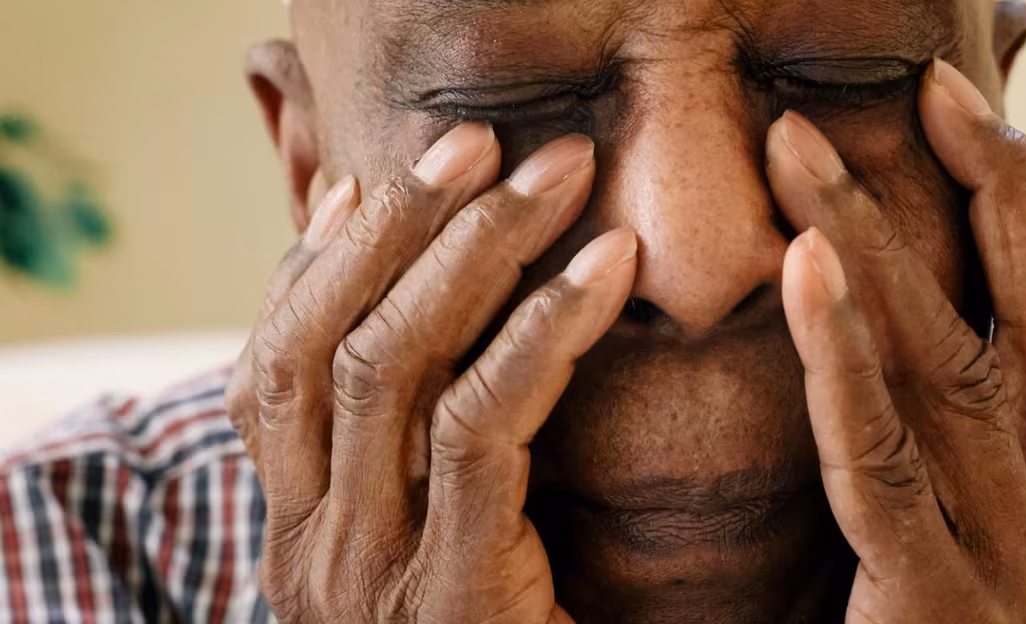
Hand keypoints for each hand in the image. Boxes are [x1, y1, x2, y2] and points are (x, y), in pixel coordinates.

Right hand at [226, 124, 635, 622]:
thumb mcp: (438, 547)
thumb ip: (420, 452)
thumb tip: (431, 325)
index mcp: (299, 534)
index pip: (268, 370)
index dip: (318, 265)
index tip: (379, 181)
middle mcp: (311, 553)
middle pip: (326, 345)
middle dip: (406, 229)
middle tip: (485, 145)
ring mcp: (371, 579)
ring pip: (392, 367)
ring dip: (477, 253)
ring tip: (557, 178)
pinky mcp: (458, 595)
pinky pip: (483, 428)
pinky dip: (544, 333)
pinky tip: (608, 270)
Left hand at [769, 60, 1025, 621]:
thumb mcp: (950, 547)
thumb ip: (928, 454)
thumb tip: (878, 346)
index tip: (970, 117)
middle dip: (983, 195)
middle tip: (928, 88)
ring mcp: (1017, 569)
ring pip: (951, 372)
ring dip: (879, 249)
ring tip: (803, 151)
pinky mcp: (941, 611)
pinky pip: (882, 466)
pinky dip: (844, 362)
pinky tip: (806, 272)